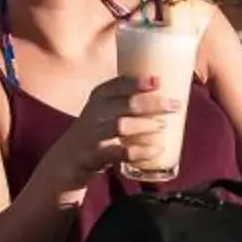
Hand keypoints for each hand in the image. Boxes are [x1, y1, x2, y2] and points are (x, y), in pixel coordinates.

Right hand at [46, 73, 172, 189]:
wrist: (67, 160)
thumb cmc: (96, 132)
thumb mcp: (105, 110)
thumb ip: (128, 101)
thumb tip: (169, 94)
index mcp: (99, 97)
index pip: (116, 84)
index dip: (137, 82)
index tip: (158, 80)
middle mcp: (94, 112)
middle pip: (124, 103)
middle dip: (151, 103)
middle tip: (174, 105)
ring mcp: (93, 135)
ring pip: (121, 126)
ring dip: (145, 125)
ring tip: (163, 126)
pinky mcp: (94, 155)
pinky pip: (120, 152)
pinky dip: (141, 151)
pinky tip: (156, 149)